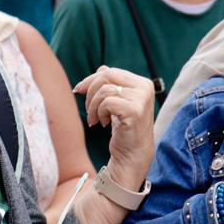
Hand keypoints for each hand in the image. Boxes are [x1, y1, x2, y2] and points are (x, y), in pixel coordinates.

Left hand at [75, 68, 155, 194]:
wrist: (132, 154)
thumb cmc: (124, 128)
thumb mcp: (118, 103)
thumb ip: (113, 84)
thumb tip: (100, 69)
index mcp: (142, 83)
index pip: (110, 71)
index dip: (91, 80)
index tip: (78, 91)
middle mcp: (145, 88)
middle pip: (106, 76)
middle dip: (90, 91)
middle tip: (88, 110)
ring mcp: (141, 99)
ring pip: (104, 90)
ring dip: (93, 106)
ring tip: (96, 120)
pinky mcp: (135, 110)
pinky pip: (107, 102)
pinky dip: (99, 113)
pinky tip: (103, 124)